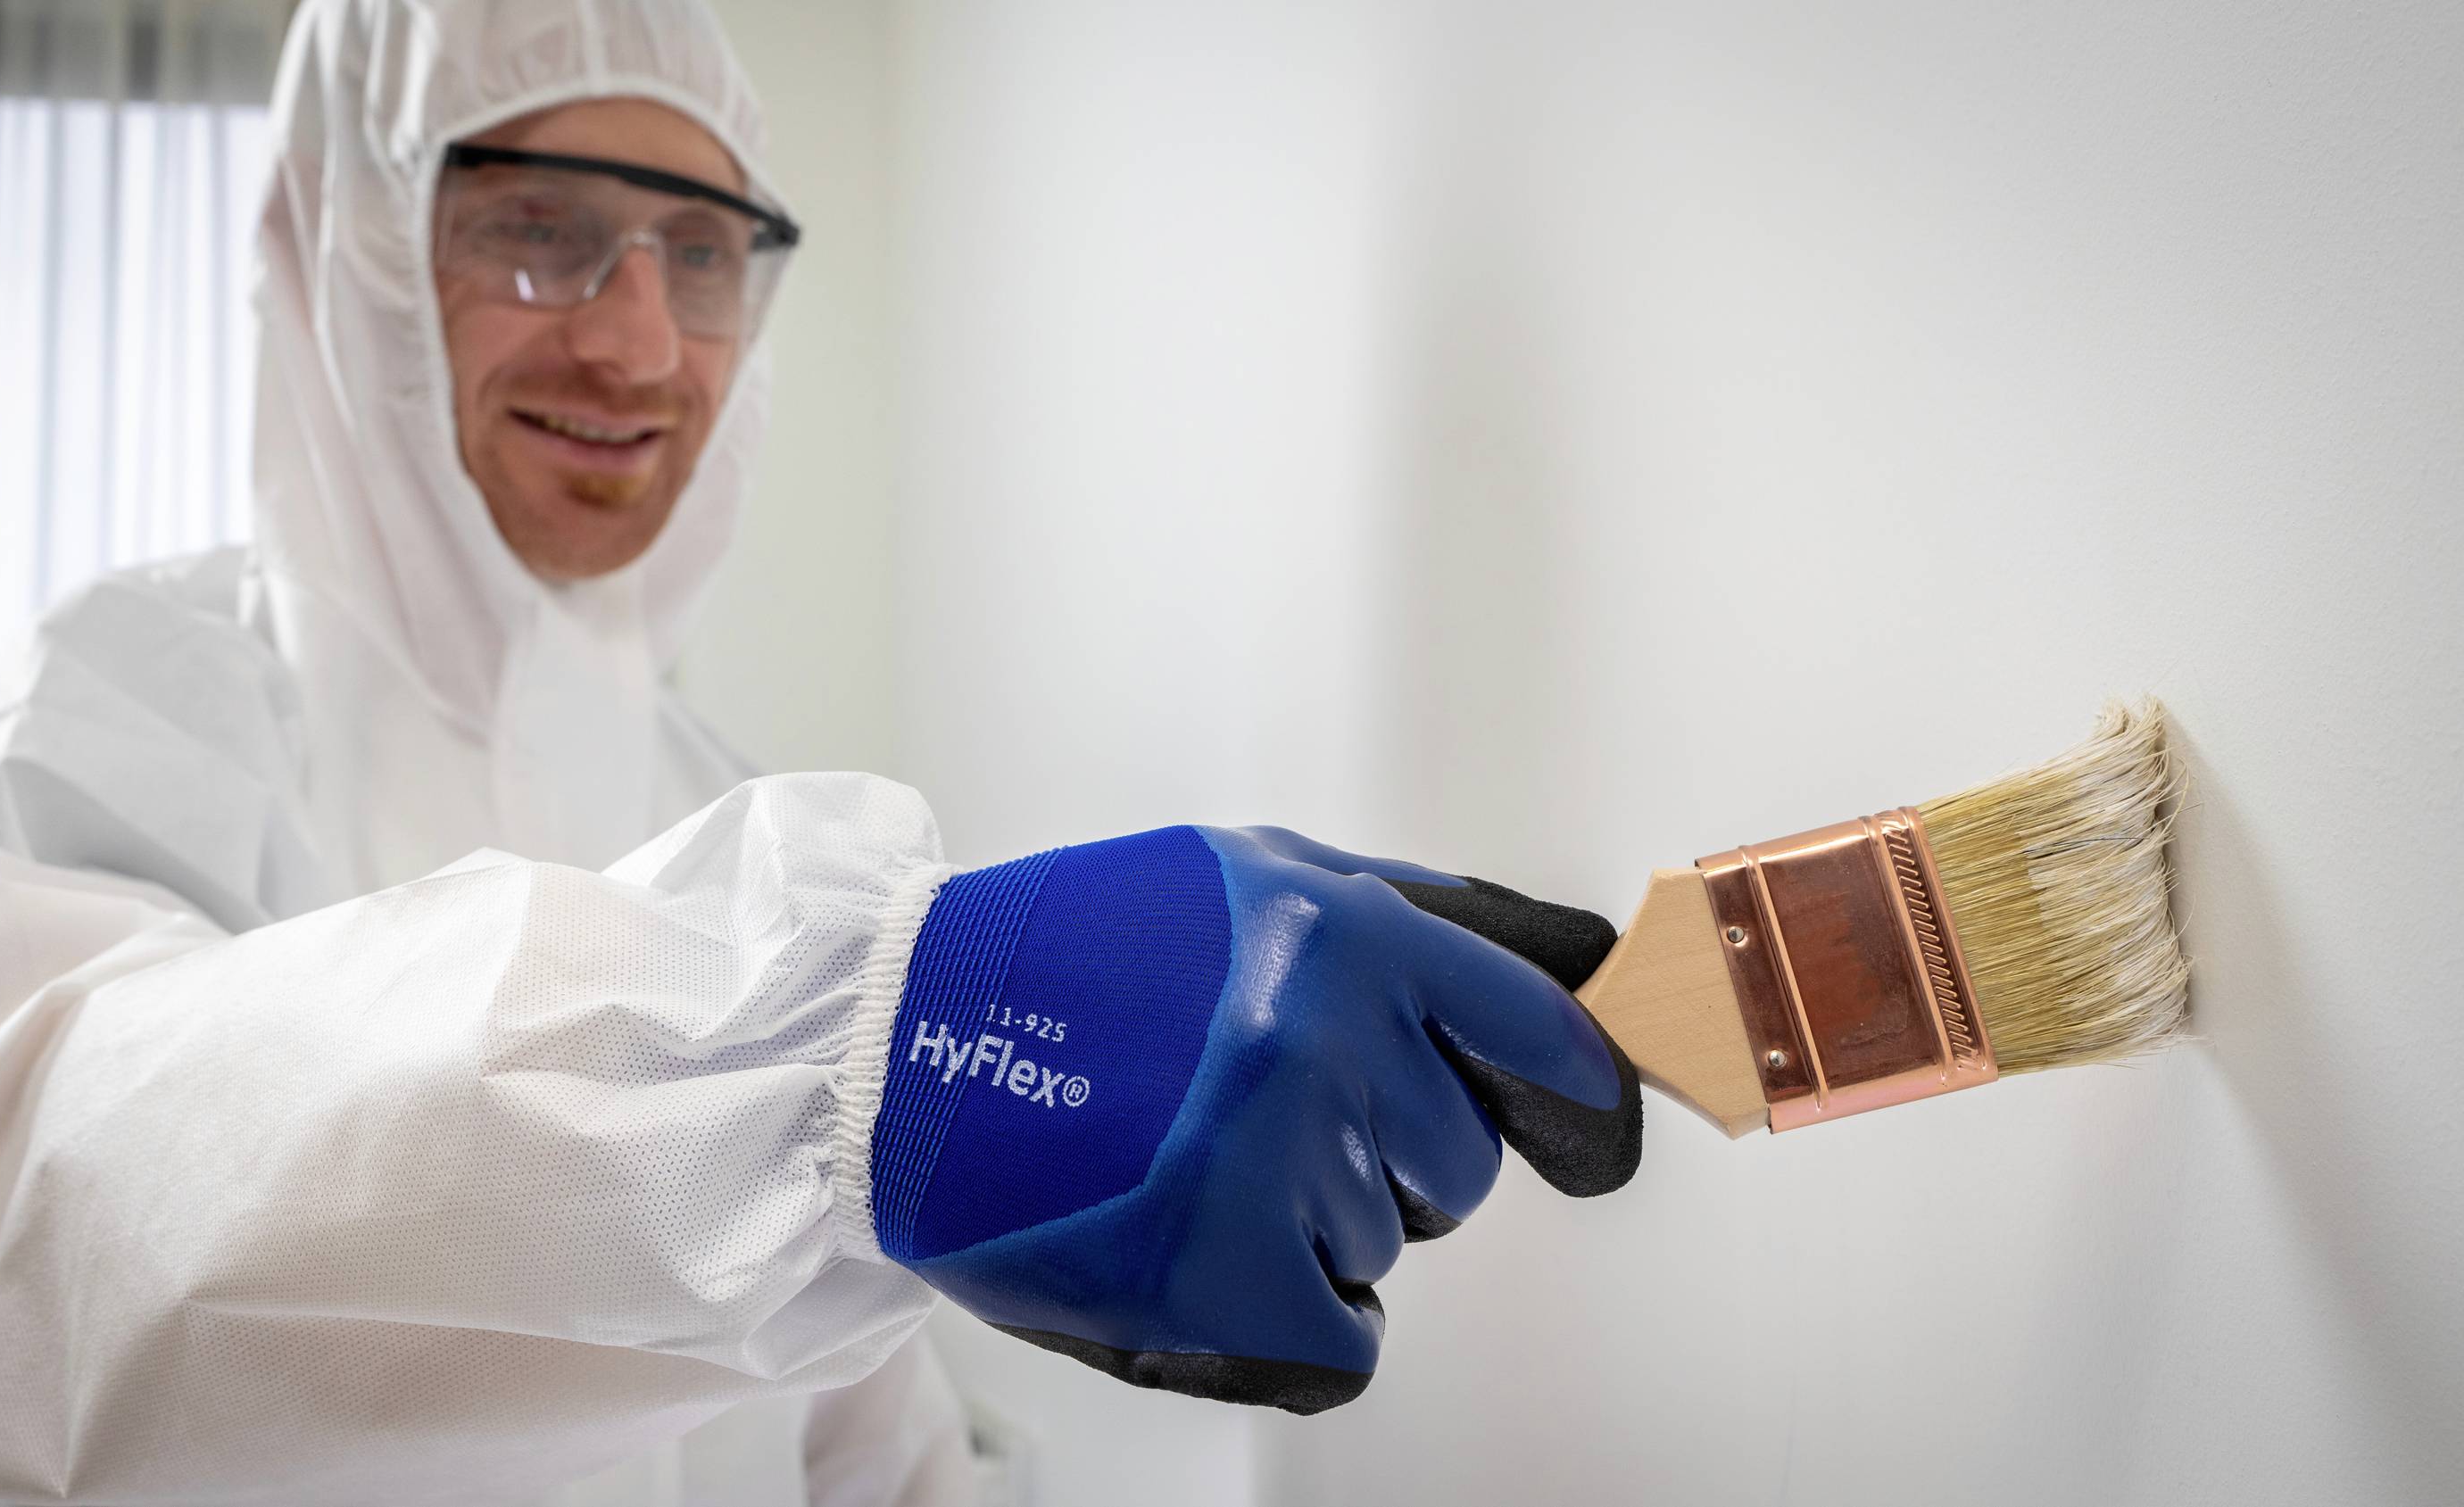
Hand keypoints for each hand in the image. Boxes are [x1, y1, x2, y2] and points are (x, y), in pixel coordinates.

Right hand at [867, 825, 1638, 1413]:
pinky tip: (1205, 1256)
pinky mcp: (1215, 1271)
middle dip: (1383, 1158)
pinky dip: (1288, 1326)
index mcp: (1337, 930)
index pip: (1535, 1028)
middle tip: (1257, 1121)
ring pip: (1387, 1251)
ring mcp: (1268, 1156)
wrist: (893, 1047)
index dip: (1575, 1092)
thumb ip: (1403, 914)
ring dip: (1311, 1230)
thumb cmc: (1068, 956)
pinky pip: (1343, 1343)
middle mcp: (1317, 1034)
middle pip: (1457, 1165)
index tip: (1593, 1131)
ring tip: (1192, 1164)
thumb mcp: (1243, 873)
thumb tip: (1566, 968)